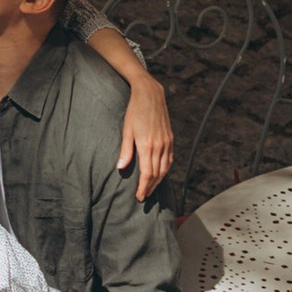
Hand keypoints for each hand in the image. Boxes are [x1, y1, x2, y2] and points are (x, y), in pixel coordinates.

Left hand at [116, 77, 175, 198]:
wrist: (150, 94)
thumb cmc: (134, 111)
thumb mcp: (126, 130)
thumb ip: (125, 151)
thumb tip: (120, 168)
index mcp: (147, 145)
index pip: (147, 174)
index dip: (143, 187)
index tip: (139, 197)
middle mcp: (159, 146)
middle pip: (157, 174)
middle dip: (150, 187)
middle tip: (143, 197)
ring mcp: (167, 142)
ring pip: (165, 168)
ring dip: (158, 181)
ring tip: (150, 189)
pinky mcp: (170, 138)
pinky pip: (170, 159)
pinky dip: (165, 170)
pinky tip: (159, 174)